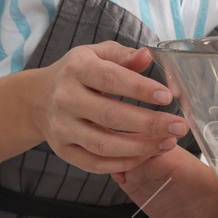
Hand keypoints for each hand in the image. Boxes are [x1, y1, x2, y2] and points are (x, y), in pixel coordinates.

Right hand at [29, 42, 184, 173]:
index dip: (140, 89)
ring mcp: (62, 128)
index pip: (110, 79)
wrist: (38, 99)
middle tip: (179, 127)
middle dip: (149, 123)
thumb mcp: (96, 54)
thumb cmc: (77, 73)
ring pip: (103, 145)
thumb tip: (147, 56)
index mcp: (76, 69)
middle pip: (110, 115)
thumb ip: (122, 55)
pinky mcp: (62, 150)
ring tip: (168, 143)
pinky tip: (145, 156)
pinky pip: (94, 164)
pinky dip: (122, 164)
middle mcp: (65, 99)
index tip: (167, 96)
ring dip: (140, 147)